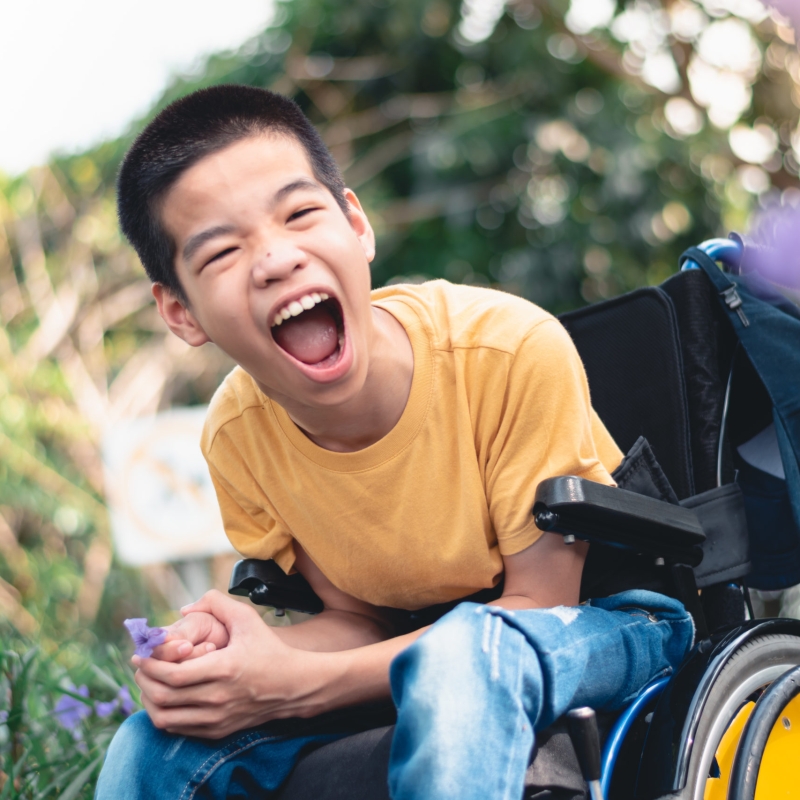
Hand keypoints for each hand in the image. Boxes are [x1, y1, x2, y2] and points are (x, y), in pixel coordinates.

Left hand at [133, 590, 323, 737]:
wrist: (293, 685)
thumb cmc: (269, 649)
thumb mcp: (247, 619)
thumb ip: (217, 603)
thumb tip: (184, 609)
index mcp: (223, 669)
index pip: (173, 674)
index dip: (150, 665)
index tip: (141, 653)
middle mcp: (217, 698)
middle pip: (163, 697)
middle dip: (144, 680)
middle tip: (141, 666)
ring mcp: (216, 718)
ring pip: (165, 718)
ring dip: (149, 700)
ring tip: (148, 682)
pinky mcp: (217, 731)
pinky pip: (178, 729)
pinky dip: (164, 714)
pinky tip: (165, 698)